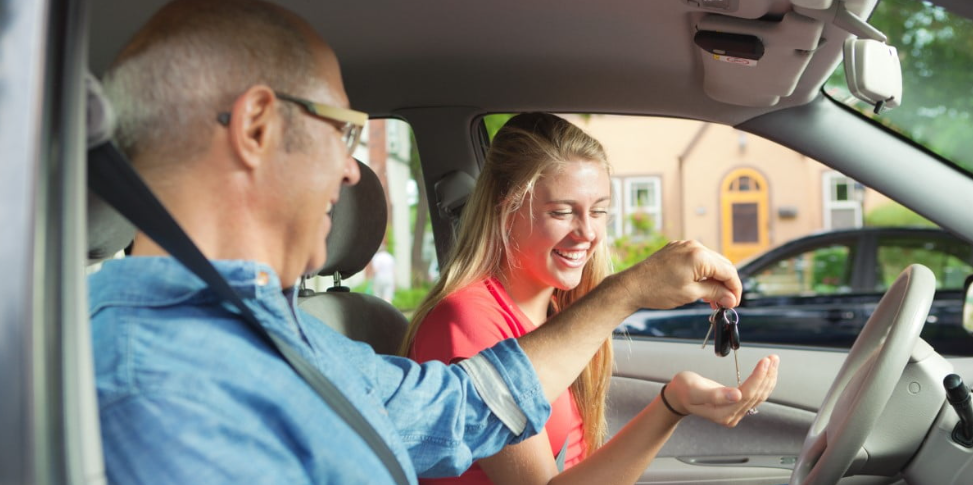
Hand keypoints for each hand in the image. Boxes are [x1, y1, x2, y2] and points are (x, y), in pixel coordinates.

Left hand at [616, 240, 741, 310]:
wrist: (631, 286)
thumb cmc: (657, 290)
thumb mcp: (690, 294)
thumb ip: (714, 293)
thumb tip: (730, 298)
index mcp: (699, 256)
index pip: (728, 271)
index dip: (734, 289)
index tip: (734, 302)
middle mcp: (693, 246)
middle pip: (721, 265)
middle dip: (726, 285)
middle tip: (725, 303)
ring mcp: (683, 246)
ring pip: (710, 263)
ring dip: (714, 280)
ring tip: (713, 300)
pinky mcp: (675, 250)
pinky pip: (696, 260)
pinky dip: (702, 274)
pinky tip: (701, 289)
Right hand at [664, 354, 779, 426]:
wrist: (679, 396)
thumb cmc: (684, 390)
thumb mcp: (694, 390)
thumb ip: (714, 395)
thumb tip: (736, 396)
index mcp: (721, 413)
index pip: (746, 395)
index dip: (757, 378)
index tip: (764, 362)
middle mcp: (731, 416)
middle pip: (755, 395)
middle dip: (766, 375)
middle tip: (772, 358)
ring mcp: (735, 412)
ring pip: (758, 395)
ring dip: (768, 378)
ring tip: (774, 361)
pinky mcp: (737, 406)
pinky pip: (755, 395)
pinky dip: (763, 382)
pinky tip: (768, 372)